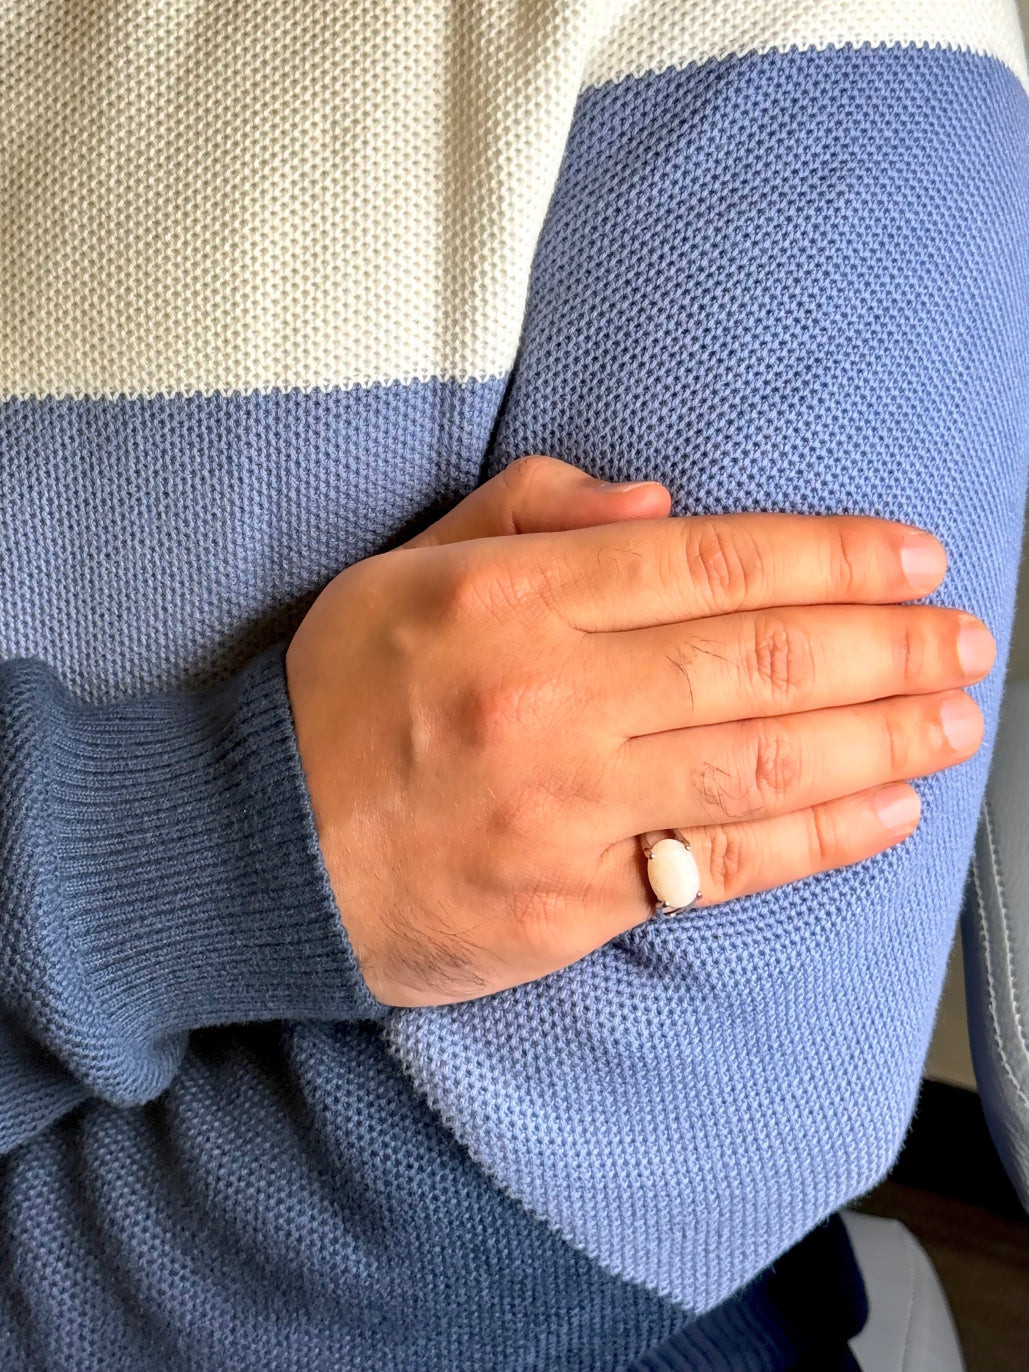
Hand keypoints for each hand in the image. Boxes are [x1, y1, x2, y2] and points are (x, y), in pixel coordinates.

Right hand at [284, 456, 994, 1007]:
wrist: (257, 847)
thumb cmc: (336, 698)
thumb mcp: (404, 567)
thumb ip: (528, 512)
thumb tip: (661, 505)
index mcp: (515, 600)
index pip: (713, 563)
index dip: (830, 555)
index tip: (911, 555)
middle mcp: (552, 698)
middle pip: (762, 660)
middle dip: (887, 643)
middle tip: (965, 637)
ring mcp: (566, 807)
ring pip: (761, 762)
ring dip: (880, 736)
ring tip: (956, 716)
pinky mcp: (571, 901)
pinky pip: (718, 867)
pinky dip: (816, 838)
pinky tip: (887, 811)